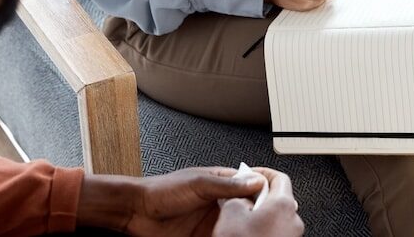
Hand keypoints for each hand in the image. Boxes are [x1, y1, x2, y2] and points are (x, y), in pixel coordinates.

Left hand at [77, 167, 266, 236]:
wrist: (137, 213)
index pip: (248, 185)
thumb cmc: (162, 190)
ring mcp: (212, 222)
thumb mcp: (198, 182)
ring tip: (255, 234)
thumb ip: (227, 184)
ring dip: (244, 231)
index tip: (276, 201)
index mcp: (218, 182)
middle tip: (267, 223)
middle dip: (256, 216)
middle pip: (246, 209)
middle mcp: (217, 202)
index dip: (262, 192)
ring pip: (237, 228)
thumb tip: (254, 181)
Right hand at [212, 168, 303, 236]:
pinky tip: (246, 235)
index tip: (249, 175)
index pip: (279, 177)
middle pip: (278, 198)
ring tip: (240, 221)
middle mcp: (293, 221)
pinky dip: (263, 230)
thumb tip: (240, 193)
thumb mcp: (231, 212)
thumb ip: (238, 194)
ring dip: (260, 215)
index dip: (262, 173)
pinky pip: (276, 233)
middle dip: (259, 196)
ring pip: (276, 218)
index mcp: (283, 205)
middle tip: (241, 199)